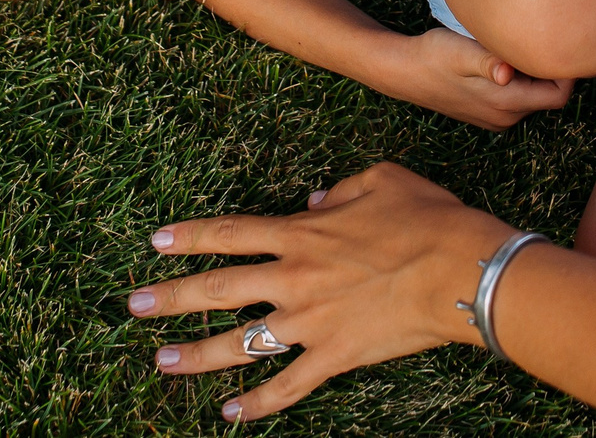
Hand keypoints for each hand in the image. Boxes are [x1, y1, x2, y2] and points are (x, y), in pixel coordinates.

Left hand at [129, 163, 508, 421]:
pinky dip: (257, 405)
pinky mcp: (333, 357)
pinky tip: (231, 416)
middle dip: (172, 297)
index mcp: (303, 232)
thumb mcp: (382, 180)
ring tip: (161, 362)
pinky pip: (287, 386)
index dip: (191, 236)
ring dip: (196, 354)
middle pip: (219, 288)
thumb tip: (315, 200)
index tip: (157, 242)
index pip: (231, 233)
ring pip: (240, 342)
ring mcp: (311, 321)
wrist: (460, 269)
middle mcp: (295, 278)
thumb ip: (341, 189)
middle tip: (135, 305)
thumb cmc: (427, 219)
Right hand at [395, 27, 573, 128]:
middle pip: (548, 95)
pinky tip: (507, 56)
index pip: (559, 95)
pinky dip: (521, 78)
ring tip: (524, 42)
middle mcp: (506, 117)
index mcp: (505, 103)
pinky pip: (518, 97)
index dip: (567, 70)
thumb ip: (487, 61)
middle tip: (546, 34)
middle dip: (551, 68)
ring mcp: (497, 118)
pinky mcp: (489, 113)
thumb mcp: (461, 52)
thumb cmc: (434, 55)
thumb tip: (507, 73)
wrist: (405, 71)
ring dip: (534, 72)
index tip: (562, 41)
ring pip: (534, 95)